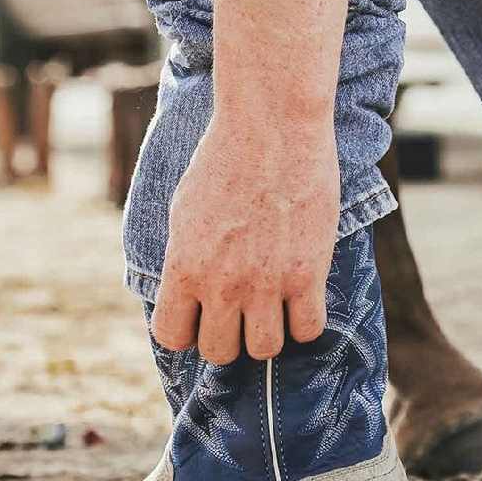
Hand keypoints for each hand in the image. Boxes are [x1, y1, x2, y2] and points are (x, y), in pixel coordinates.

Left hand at [150, 114, 339, 362]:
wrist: (272, 128)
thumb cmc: (224, 159)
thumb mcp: (183, 210)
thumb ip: (184, 258)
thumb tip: (185, 289)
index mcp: (183, 267)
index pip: (172, 337)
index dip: (188, 330)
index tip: (202, 313)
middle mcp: (222, 284)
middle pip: (220, 352)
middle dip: (229, 335)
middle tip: (241, 308)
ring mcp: (267, 282)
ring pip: (265, 349)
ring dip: (268, 332)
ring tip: (273, 304)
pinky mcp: (308, 273)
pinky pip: (308, 329)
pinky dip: (305, 320)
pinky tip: (302, 297)